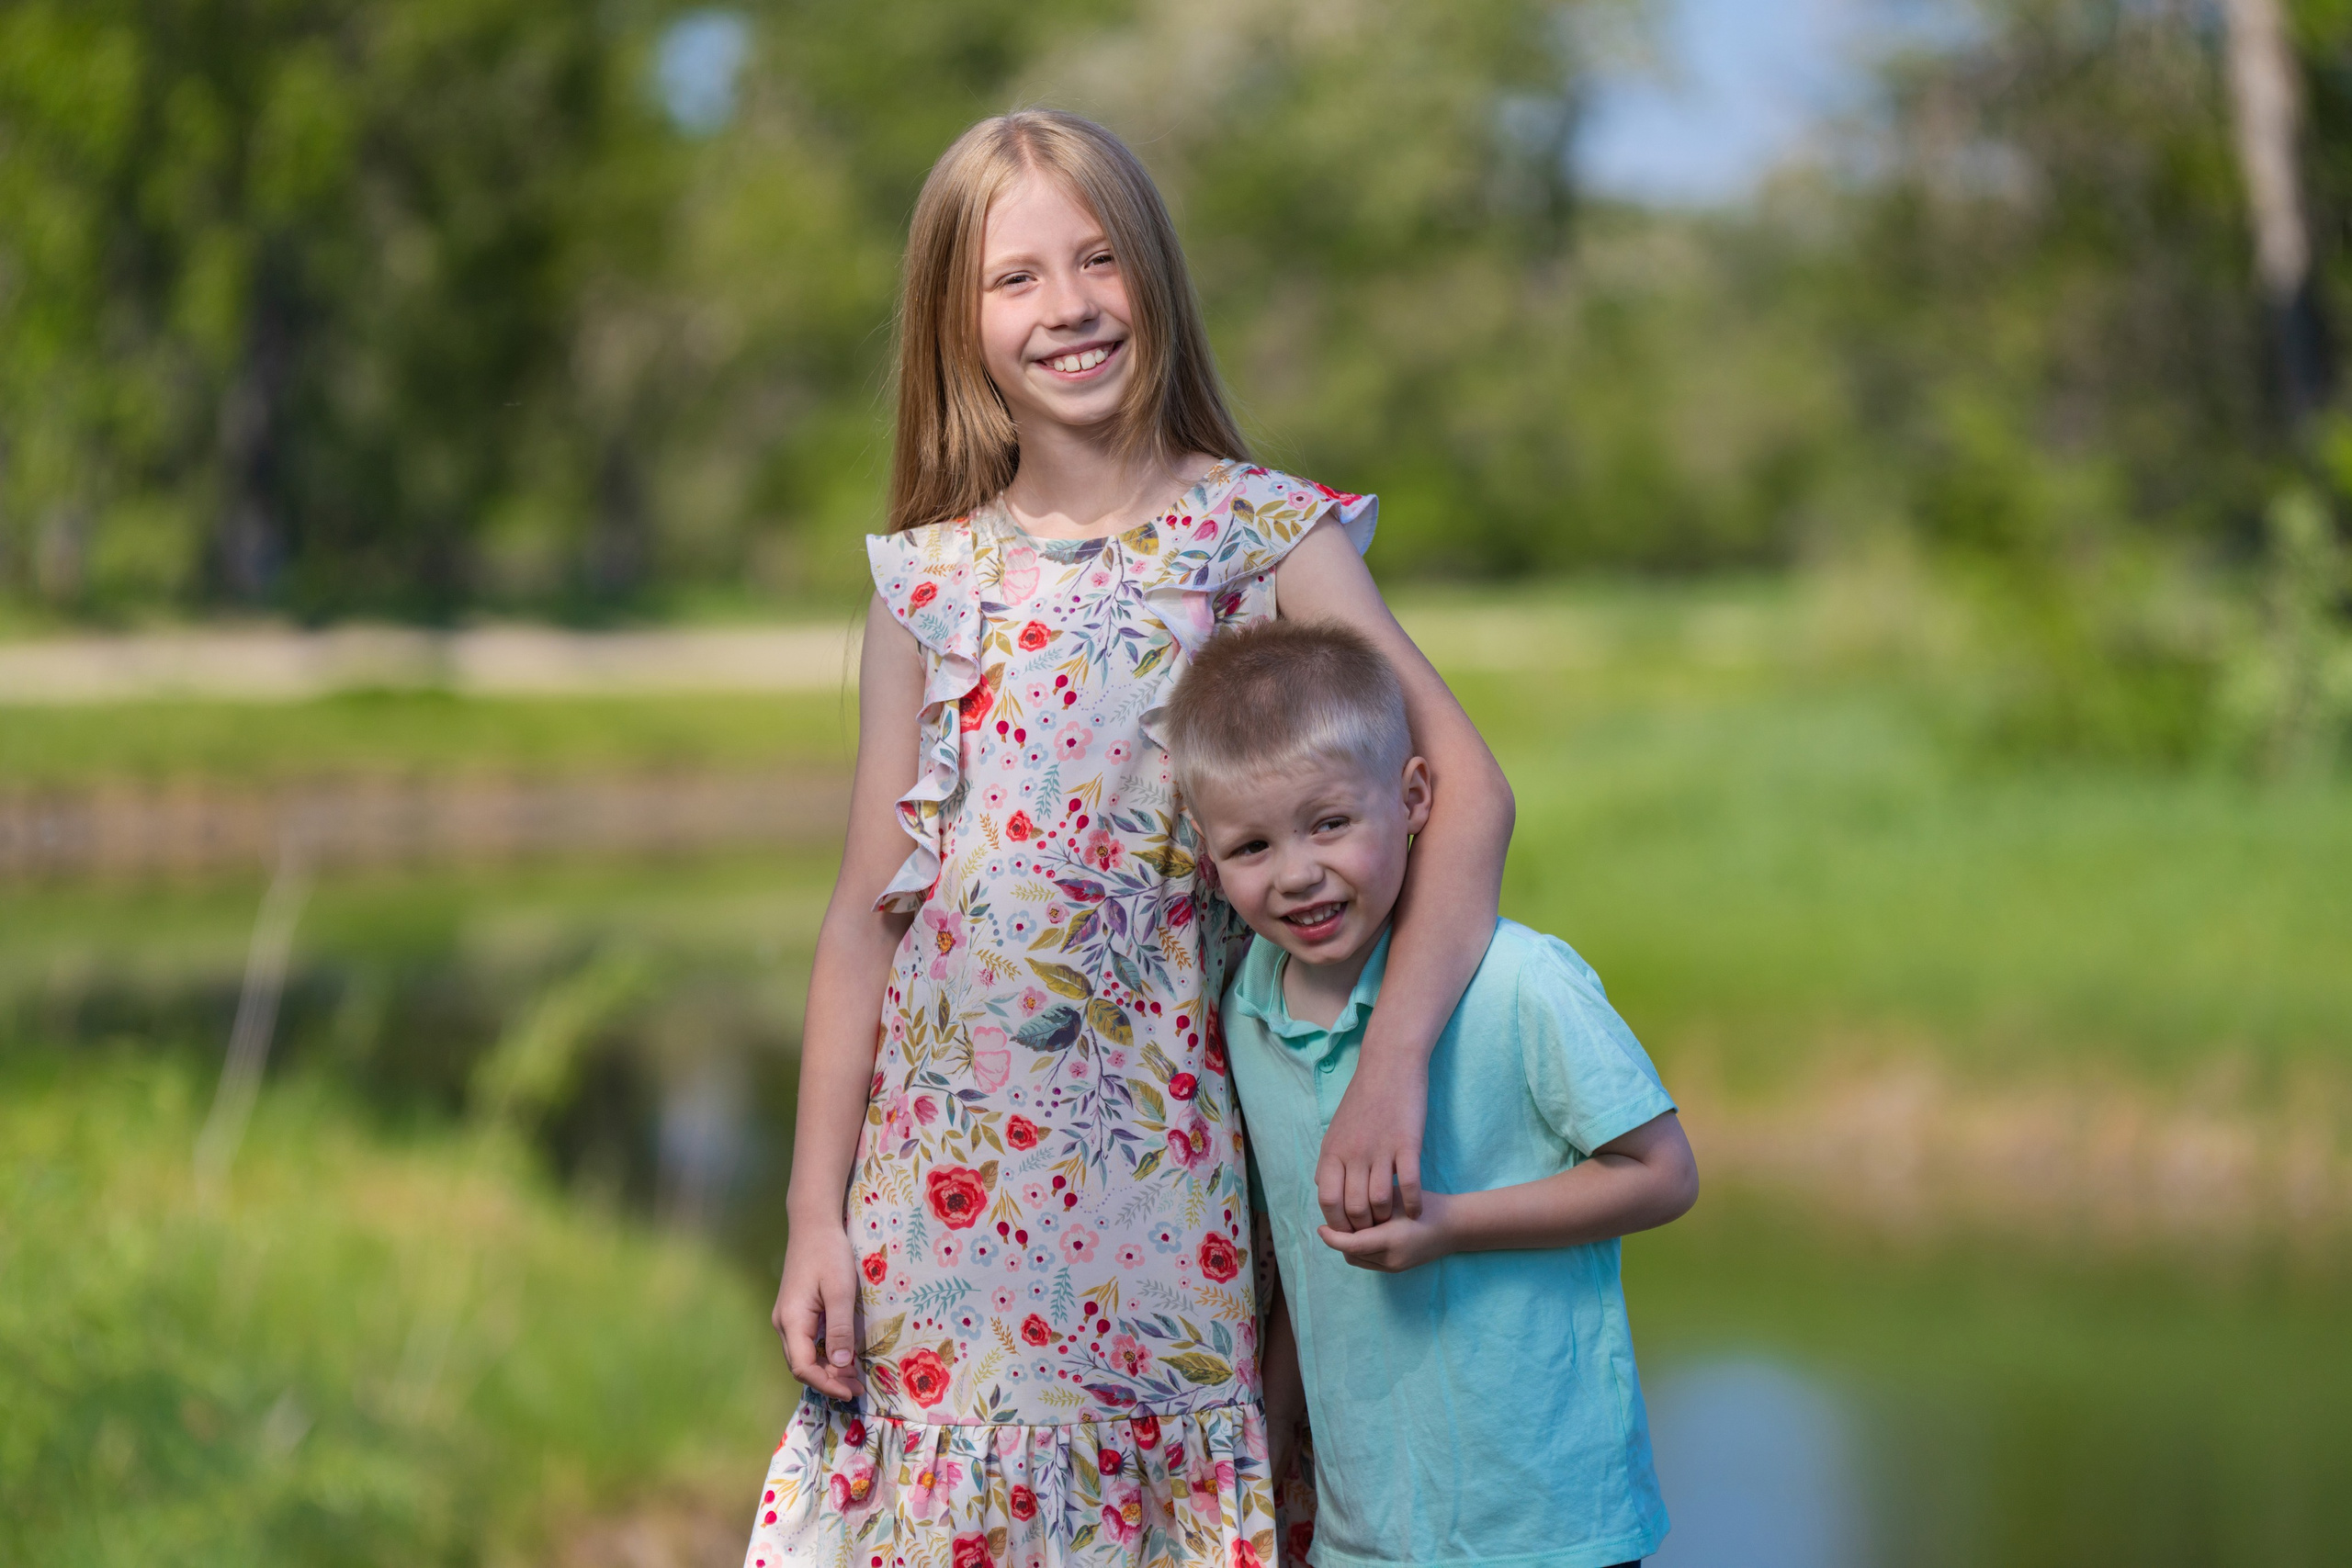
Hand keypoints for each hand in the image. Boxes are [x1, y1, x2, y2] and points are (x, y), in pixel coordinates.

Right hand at [774, 1221, 862, 1398]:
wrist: (813, 1224)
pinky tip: (843, 1356)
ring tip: (855, 1376)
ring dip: (827, 1369)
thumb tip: (841, 1364)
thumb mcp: (840, 1290)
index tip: (851, 1392)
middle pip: (801, 1366)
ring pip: (803, 1356)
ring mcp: (787, 1318)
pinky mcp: (795, 1313)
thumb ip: (840, 1327)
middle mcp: (784, 1324)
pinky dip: (824, 1355)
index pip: (803, 1368)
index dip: (826, 1384)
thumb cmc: (828, 1253)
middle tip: (859, 1387)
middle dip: (829, 1380)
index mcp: (791, 1320)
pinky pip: (806, 1344)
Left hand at [1314, 1054, 1425, 1230]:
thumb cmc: (1363, 1098)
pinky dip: (1411, 1204)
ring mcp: (1380, 1149)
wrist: (1389, 1065)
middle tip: (1374, 1230)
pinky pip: (1409, 1184)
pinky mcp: (1407, 1144)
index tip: (1348, 1230)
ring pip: (1379, 1201)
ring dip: (1386, 1218)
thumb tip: (1323, 1188)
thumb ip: (1330, 1161)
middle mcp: (1353, 1153)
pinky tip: (1415, 1212)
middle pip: (1354, 1208)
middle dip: (1363, 1227)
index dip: (1337, 1223)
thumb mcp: (1336, 1129)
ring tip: (1392, 1222)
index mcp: (1333, 1151)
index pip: (1328, 1201)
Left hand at [1317, 1190, 1454, 1272]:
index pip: (1352, 1244)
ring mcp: (1395, 1267)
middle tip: (1332, 1223)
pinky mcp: (1398, 1269)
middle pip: (1351, 1255)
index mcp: (1391, 1240)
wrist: (1454, 1226)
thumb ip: (1369, 1203)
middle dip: (1339, 1242)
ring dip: (1348, 1247)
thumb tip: (1340, 1205)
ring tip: (1347, 1227)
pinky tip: (1362, 1233)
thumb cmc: (1424, 1204)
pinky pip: (1369, 1262)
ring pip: (1359, 1261)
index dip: (1332, 1238)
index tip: (1320, 1228)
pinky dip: (1360, 1251)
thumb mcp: (1395, 1198)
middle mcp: (1391, 1259)